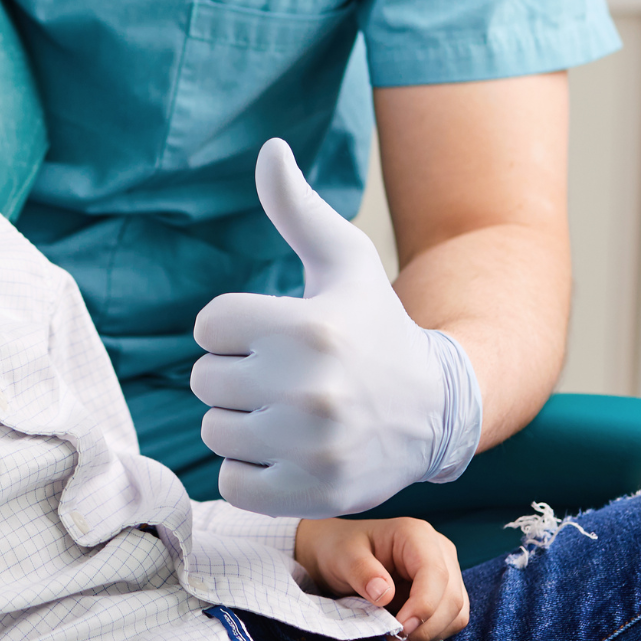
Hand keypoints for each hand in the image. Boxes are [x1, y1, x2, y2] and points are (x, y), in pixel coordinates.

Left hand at [190, 138, 482, 517]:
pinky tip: (287, 452)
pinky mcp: (310, 492)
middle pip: (205, 380)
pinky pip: (232, 483)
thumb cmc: (376, 327)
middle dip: (237, 376)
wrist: (435, 410)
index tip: (274, 335)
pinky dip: (251, 472)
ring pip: (214, 431)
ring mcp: (309, 445)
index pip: (208, 325)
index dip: (235, 328)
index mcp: (305, 326)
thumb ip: (297, 208)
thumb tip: (270, 147)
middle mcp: (307, 388)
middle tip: (284, 377)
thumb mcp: (346, 261)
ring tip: (287, 414)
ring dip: (241, 424)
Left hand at [294, 516, 468, 640]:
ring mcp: (446, 572)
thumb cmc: (340, 549)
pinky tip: (404, 635)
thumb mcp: (342, 556)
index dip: (424, 606)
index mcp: (416, 534)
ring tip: (396, 640)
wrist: (337, 554)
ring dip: (429, 633)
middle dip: (426, 626)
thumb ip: (362, 572)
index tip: (401, 629)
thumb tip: (385, 595)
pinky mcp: (444, 593)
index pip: (435, 574)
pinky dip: (430, 633)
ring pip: (456, 613)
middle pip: (452, 597)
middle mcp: (439, 551)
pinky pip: (450, 620)